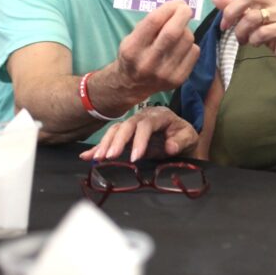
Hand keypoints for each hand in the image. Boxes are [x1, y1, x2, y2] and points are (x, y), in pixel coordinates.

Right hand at [79, 106, 197, 162]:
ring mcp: (132, 124)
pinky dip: (98, 147)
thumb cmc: (183, 135)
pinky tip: (86, 156)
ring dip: (105, 144)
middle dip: (117, 141)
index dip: (140, 140)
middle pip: (127, 126)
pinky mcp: (125, 135)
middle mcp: (143, 117)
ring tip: (97, 158)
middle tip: (109, 157)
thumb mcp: (189, 137)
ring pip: (116, 130)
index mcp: (159, 115)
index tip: (135, 157)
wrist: (180, 135)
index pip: (146, 125)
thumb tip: (170, 147)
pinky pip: (110, 138)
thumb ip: (181, 141)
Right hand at [112, 0, 198, 99]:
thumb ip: (151, 23)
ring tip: (179, 31)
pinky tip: (182, 47)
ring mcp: (164, 73)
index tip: (177, 3)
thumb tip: (177, 7)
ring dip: (186, 30)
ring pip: (187, 40)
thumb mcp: (133, 37)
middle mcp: (147, 62)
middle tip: (185, 9)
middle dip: (183, 15)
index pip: (154, 21)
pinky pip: (194, 52)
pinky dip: (191, 44)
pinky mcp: (178, 80)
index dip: (169, 8)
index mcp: (132, 48)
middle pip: (173, 32)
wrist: (133, 85)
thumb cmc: (135, 53)